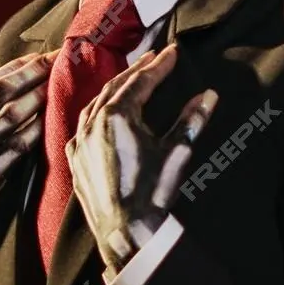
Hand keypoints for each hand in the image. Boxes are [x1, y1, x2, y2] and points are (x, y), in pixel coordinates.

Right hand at [0, 52, 54, 280]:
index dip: (15, 67)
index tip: (39, 58)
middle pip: (0, 93)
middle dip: (33, 74)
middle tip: (59, 64)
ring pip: (10, 117)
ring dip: (38, 99)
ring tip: (61, 89)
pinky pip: (13, 152)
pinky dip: (33, 135)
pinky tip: (50, 125)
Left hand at [65, 43, 217, 270]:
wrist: (125, 232)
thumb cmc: (152, 191)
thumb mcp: (177, 152)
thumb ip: (192, 120)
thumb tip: (209, 95)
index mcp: (117, 116)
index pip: (141, 81)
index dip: (159, 66)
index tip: (173, 53)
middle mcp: (92, 123)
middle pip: (116, 87)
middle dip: (137, 71)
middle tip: (154, 58)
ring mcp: (79, 141)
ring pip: (95, 103)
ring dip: (115, 89)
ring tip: (131, 79)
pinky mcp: (74, 159)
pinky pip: (82, 126)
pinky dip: (96, 112)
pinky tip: (103, 113)